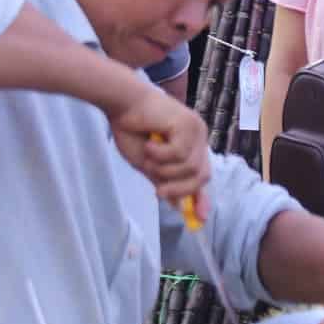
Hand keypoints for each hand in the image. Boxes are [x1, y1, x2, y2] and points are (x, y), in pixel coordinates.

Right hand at [107, 81, 209, 210]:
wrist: (122, 104)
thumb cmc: (131, 129)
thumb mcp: (147, 163)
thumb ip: (162, 180)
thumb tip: (175, 203)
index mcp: (190, 146)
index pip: (202, 174)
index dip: (200, 197)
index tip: (200, 218)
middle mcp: (198, 138)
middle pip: (201, 176)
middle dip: (181, 189)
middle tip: (158, 192)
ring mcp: (196, 130)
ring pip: (189, 168)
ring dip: (165, 169)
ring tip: (148, 154)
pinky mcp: (189, 124)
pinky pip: (179, 154)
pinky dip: (161, 154)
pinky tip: (150, 142)